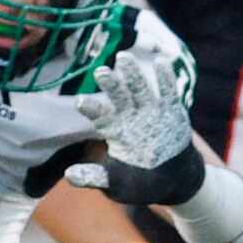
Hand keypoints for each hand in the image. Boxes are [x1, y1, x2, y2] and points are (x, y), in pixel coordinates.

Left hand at [66, 50, 201, 205]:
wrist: (173, 178)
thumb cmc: (141, 182)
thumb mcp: (116, 184)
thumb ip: (95, 177)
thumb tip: (68, 175)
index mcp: (114, 130)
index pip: (100, 116)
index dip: (91, 108)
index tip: (80, 102)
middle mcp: (129, 116)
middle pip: (118, 96)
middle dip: (110, 84)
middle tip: (100, 71)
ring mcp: (150, 111)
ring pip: (140, 89)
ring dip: (133, 74)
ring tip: (124, 58)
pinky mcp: (171, 111)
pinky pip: (167, 93)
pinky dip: (165, 79)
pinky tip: (161, 63)